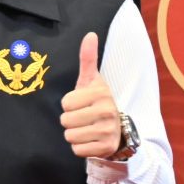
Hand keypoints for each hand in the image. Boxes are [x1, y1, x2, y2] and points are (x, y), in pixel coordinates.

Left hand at [59, 32, 122, 158]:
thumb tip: (90, 34)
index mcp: (102, 93)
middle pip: (65, 120)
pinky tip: (91, 140)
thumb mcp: (92, 81)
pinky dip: (80, 147)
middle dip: (70, 121)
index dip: (69, 104)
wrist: (118, 130)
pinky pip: (77, 150)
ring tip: (87, 128)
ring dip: (74, 134)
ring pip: (69, 136)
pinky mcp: (105, 149)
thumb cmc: (97, 102)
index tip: (83, 104)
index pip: (65, 102)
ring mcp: (108, 132)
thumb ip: (88, 59)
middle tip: (84, 118)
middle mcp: (108, 112)